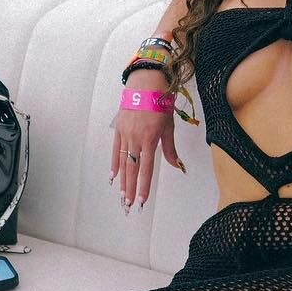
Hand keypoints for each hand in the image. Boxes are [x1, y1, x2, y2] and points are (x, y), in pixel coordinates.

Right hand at [111, 76, 185, 211]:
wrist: (145, 83)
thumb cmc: (160, 103)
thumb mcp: (169, 127)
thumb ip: (170, 149)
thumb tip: (178, 166)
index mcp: (150, 140)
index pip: (146, 169)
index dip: (144, 187)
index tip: (142, 201)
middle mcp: (136, 139)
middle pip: (132, 170)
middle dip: (130, 190)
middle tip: (128, 206)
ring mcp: (125, 134)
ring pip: (123, 163)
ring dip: (122, 182)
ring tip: (122, 197)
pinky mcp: (118, 129)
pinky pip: (115, 150)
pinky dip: (114, 164)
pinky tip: (113, 177)